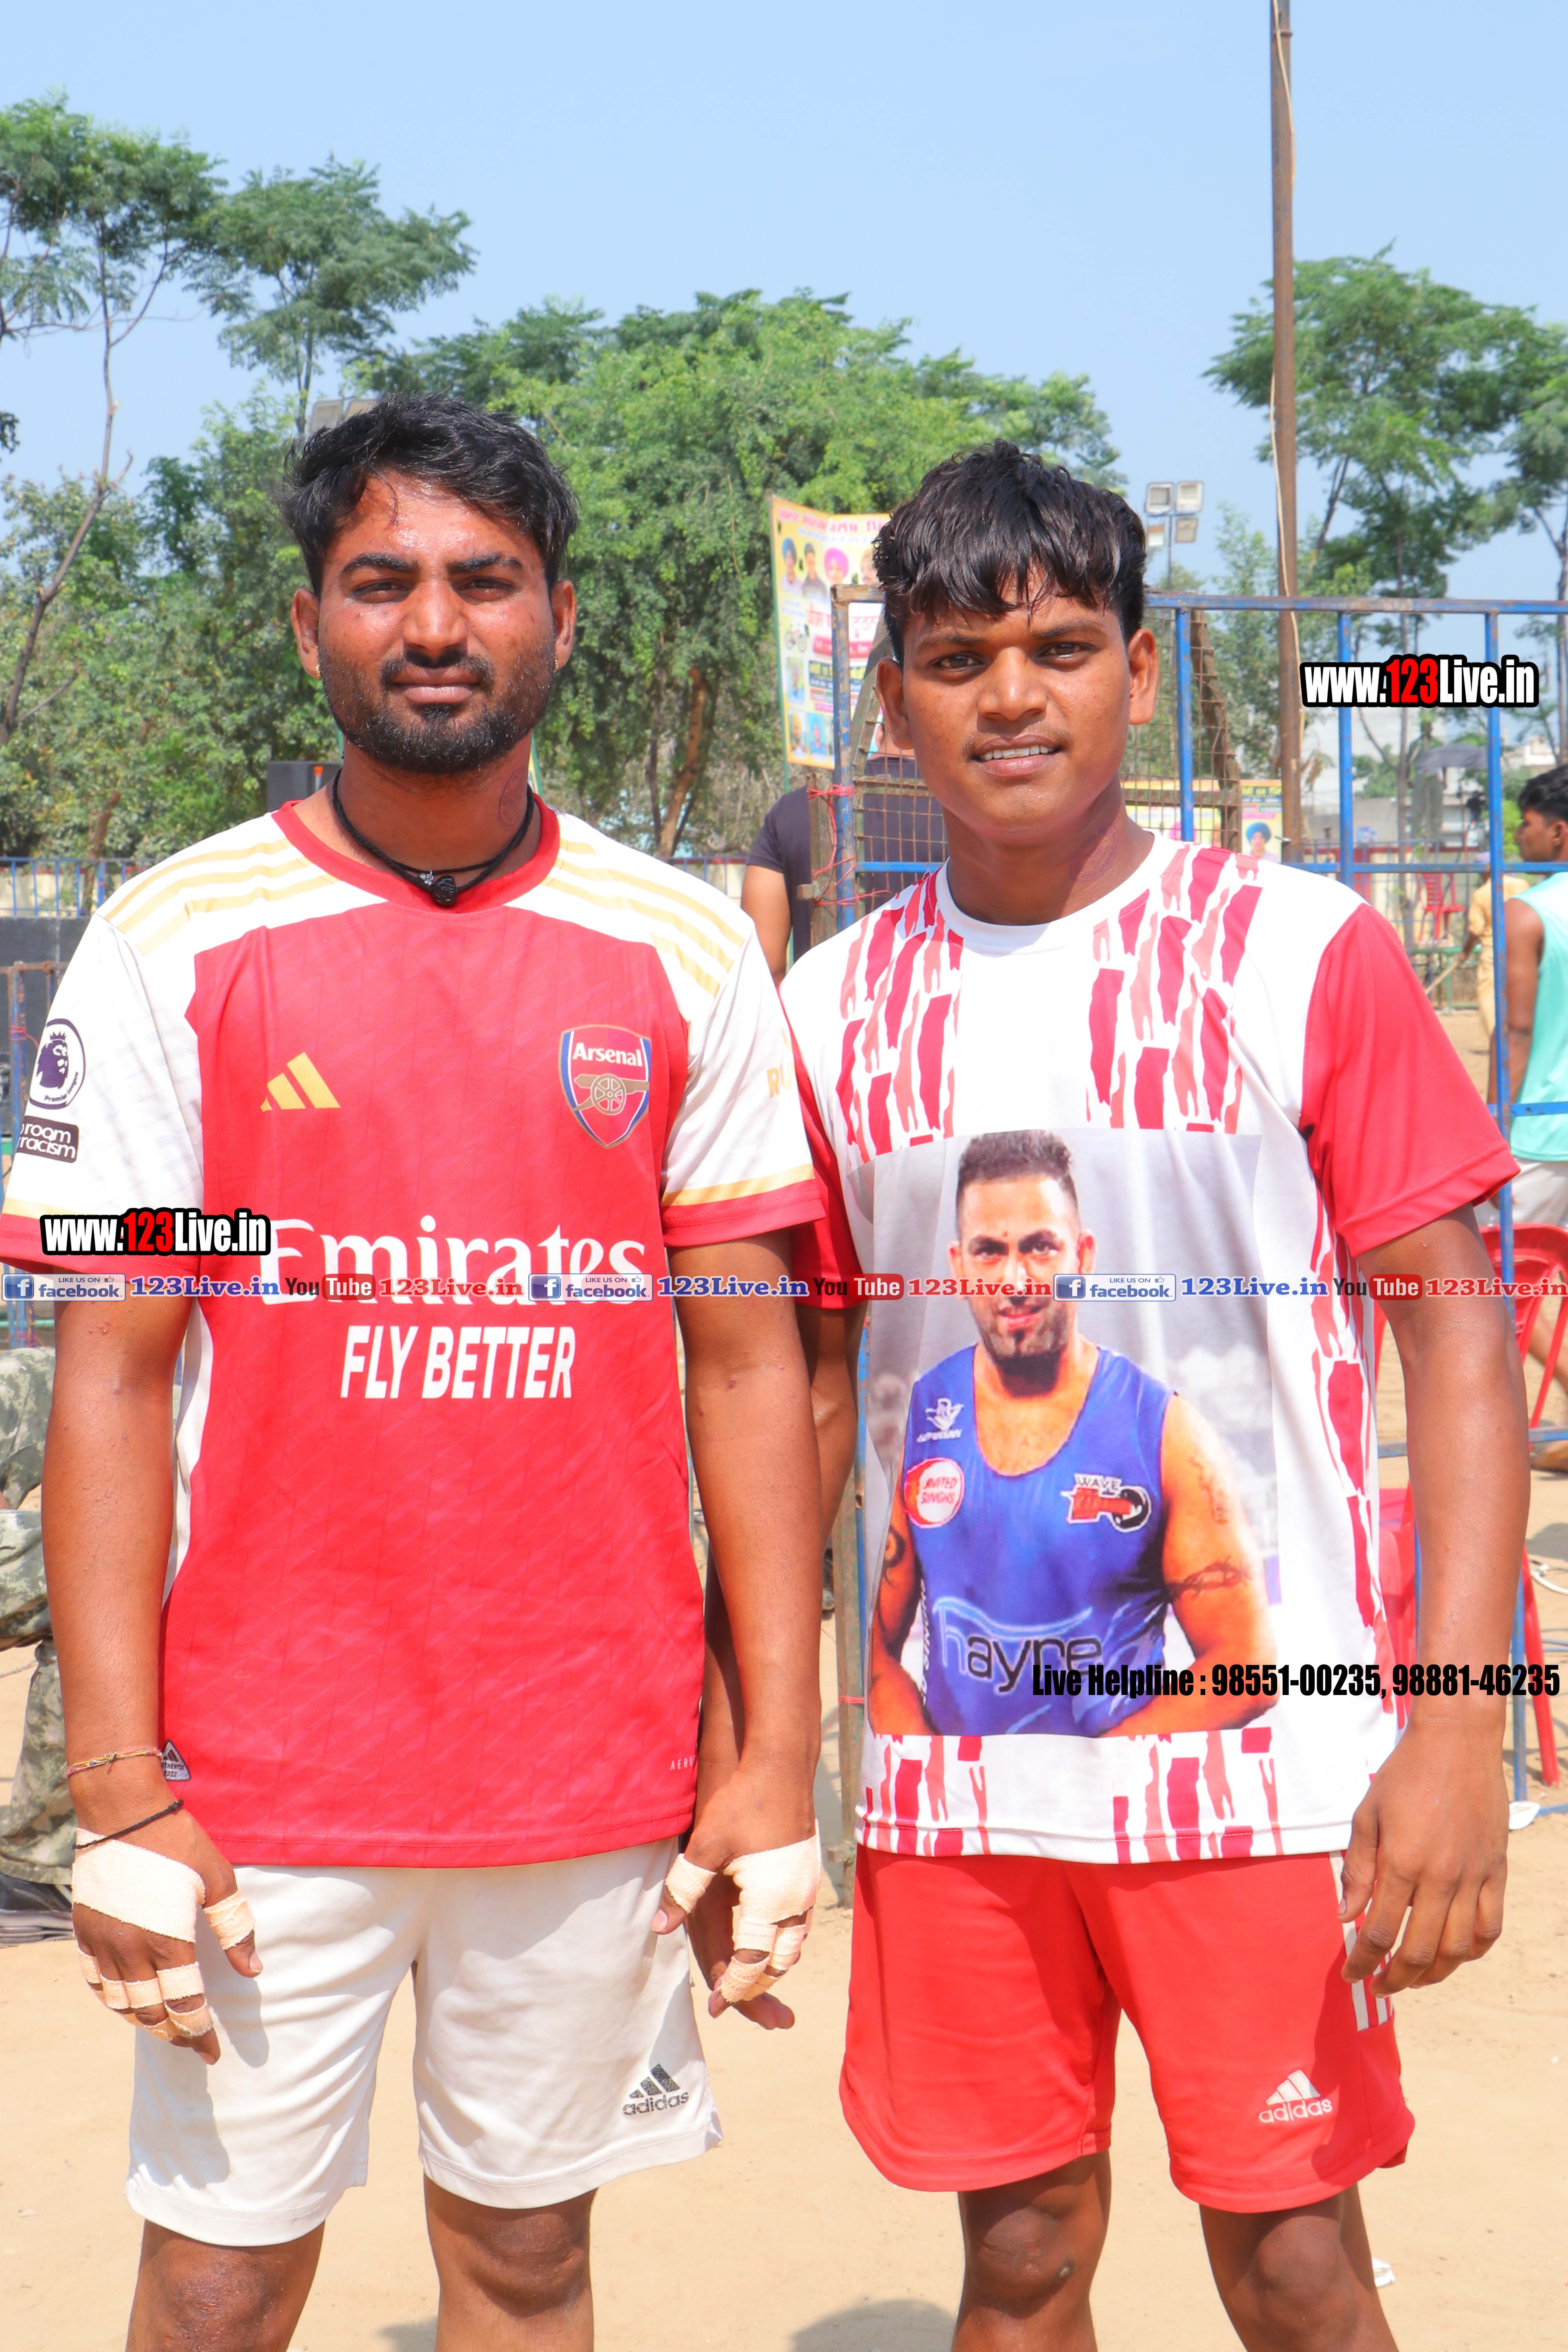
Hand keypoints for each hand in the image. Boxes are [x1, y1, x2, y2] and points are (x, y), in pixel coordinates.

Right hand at [72, 1788, 259, 2064]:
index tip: (212, 2053)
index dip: (199, 2033)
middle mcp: (130, 1949)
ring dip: (142, 2021)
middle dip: (174, 2034)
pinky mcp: (85, 1931)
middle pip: (150, 2012)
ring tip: (164, 2028)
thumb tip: (253, 1971)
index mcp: (167, 1939)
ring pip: (119, 2003)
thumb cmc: (177, 1840)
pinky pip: (95, 1980)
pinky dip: (111, 1999)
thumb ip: (234, 1928)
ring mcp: (103, 1942)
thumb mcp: (218, 1879)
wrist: (123, 1811)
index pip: (185, 2004)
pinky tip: (126, 2002)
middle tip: (192, 2043)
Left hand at [652, 1759, 816, 2027]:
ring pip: (793, 1945)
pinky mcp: (811, 1874)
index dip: (733, 1989)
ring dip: (771, 1964)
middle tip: (731, 1999)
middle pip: (778, 1962)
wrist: (781, 1764)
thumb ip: (684, 1890)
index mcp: (770, 1902)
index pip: (752, 1963)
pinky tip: (766, 1936)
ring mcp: (807, 1888)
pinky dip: (783, 1941)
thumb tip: (659, 1927)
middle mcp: (795, 1902)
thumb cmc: (743, 1802)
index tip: (716, 2007)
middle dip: (755, 1986)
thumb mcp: (706, 1847)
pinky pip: (799, 1923)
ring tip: (749, 1976)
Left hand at [1339, 1717, 1507, 1994]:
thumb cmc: (1404, 1775)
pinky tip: (1456, 1955)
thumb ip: (1357, 1870)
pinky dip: (1474, 1951)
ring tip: (1414, 1978)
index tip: (1351, 1975)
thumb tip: (1346, 1916)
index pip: (1379, 1933)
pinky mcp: (1496, 1871)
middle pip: (1421, 1951)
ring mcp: (1474, 1876)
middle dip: (1397, 1978)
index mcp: (1402, 1862)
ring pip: (1459, 1949)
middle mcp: (1441, 1877)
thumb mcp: (1367, 1816)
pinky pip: (1490, 1926)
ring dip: (1435, 1974)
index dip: (1363, 1962)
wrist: (1457, 1743)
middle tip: (1381, 1986)